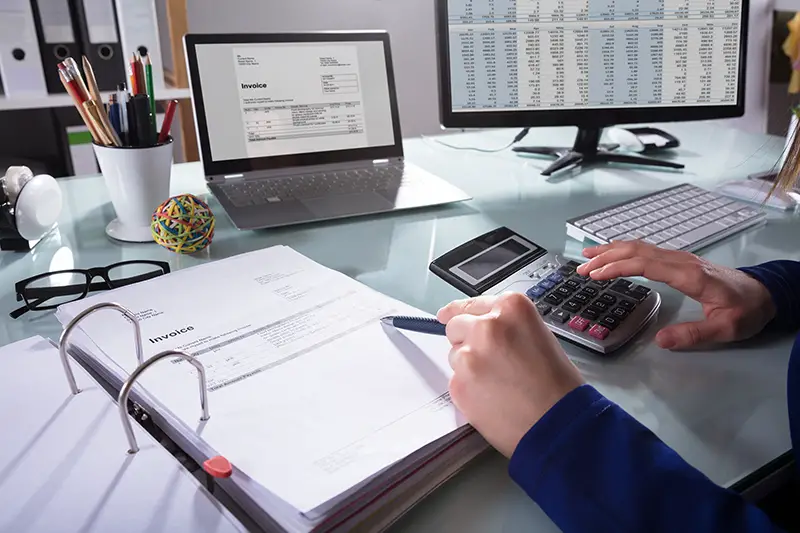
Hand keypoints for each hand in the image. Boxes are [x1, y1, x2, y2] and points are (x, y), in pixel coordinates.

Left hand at [437, 293, 584, 457]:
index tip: (448, 314)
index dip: (460, 312)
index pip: (472, 303)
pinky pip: (455, 380)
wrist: (559, 424)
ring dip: (469, 366)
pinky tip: (492, 399)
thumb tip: (479, 325)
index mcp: (511, 309)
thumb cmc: (557, 385)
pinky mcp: (459, 383)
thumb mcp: (538, 336)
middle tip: (488, 361)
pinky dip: (468, 389)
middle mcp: (487, 326)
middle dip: (466, 340)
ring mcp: (470, 355)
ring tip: (498, 384)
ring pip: (455, 355)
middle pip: (456, 326)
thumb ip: (507, 326)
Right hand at [577, 241, 775, 349]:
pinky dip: (626, 250)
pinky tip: (615, 254)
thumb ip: (693, 335)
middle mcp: (682, 261)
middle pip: (638, 251)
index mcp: (689, 275)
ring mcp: (681, 259)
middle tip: (581, 268)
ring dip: (613, 250)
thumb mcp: (725, 329)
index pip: (645, 265)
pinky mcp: (681, 261)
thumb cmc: (747, 310)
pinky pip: (648, 250)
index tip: (595, 274)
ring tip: (588, 256)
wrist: (766, 293)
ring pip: (641, 247)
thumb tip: (660, 341)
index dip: (618, 267)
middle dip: (606, 257)